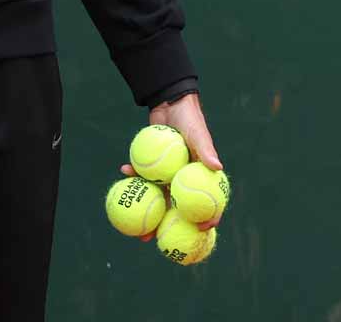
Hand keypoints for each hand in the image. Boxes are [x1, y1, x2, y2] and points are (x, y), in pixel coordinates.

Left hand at [119, 92, 223, 236]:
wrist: (170, 101)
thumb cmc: (190, 118)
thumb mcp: (198, 134)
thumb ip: (205, 150)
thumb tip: (217, 167)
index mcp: (200, 174)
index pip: (209, 200)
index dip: (208, 216)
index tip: (203, 229)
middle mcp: (184, 177)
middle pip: (178, 207)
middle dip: (168, 225)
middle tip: (156, 238)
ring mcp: (168, 173)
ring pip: (157, 196)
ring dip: (146, 209)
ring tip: (133, 223)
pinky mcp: (153, 165)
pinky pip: (143, 176)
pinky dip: (134, 175)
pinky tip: (123, 173)